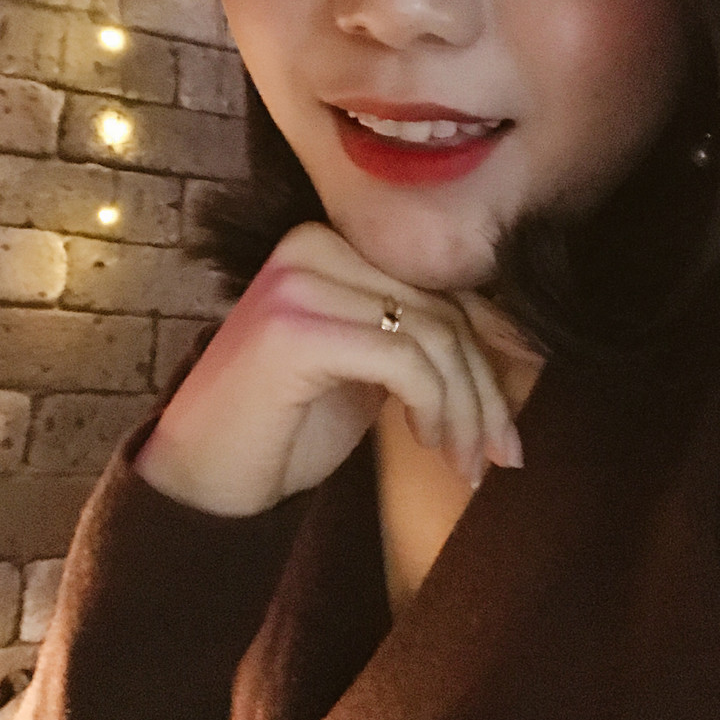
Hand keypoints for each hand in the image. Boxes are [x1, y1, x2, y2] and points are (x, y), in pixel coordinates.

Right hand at [134, 222, 529, 515]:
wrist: (202, 476)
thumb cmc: (285, 425)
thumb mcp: (367, 369)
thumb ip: (420, 339)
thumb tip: (516, 345)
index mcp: (329, 243)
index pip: (438, 289)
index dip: (488, 355)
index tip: (506, 424)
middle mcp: (313, 246)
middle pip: (442, 311)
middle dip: (483, 391)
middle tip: (499, 456)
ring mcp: (300, 281)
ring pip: (434, 336)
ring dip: (465, 410)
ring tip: (466, 463)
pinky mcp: (297, 328)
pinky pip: (405, 361)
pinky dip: (435, 408)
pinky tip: (427, 443)